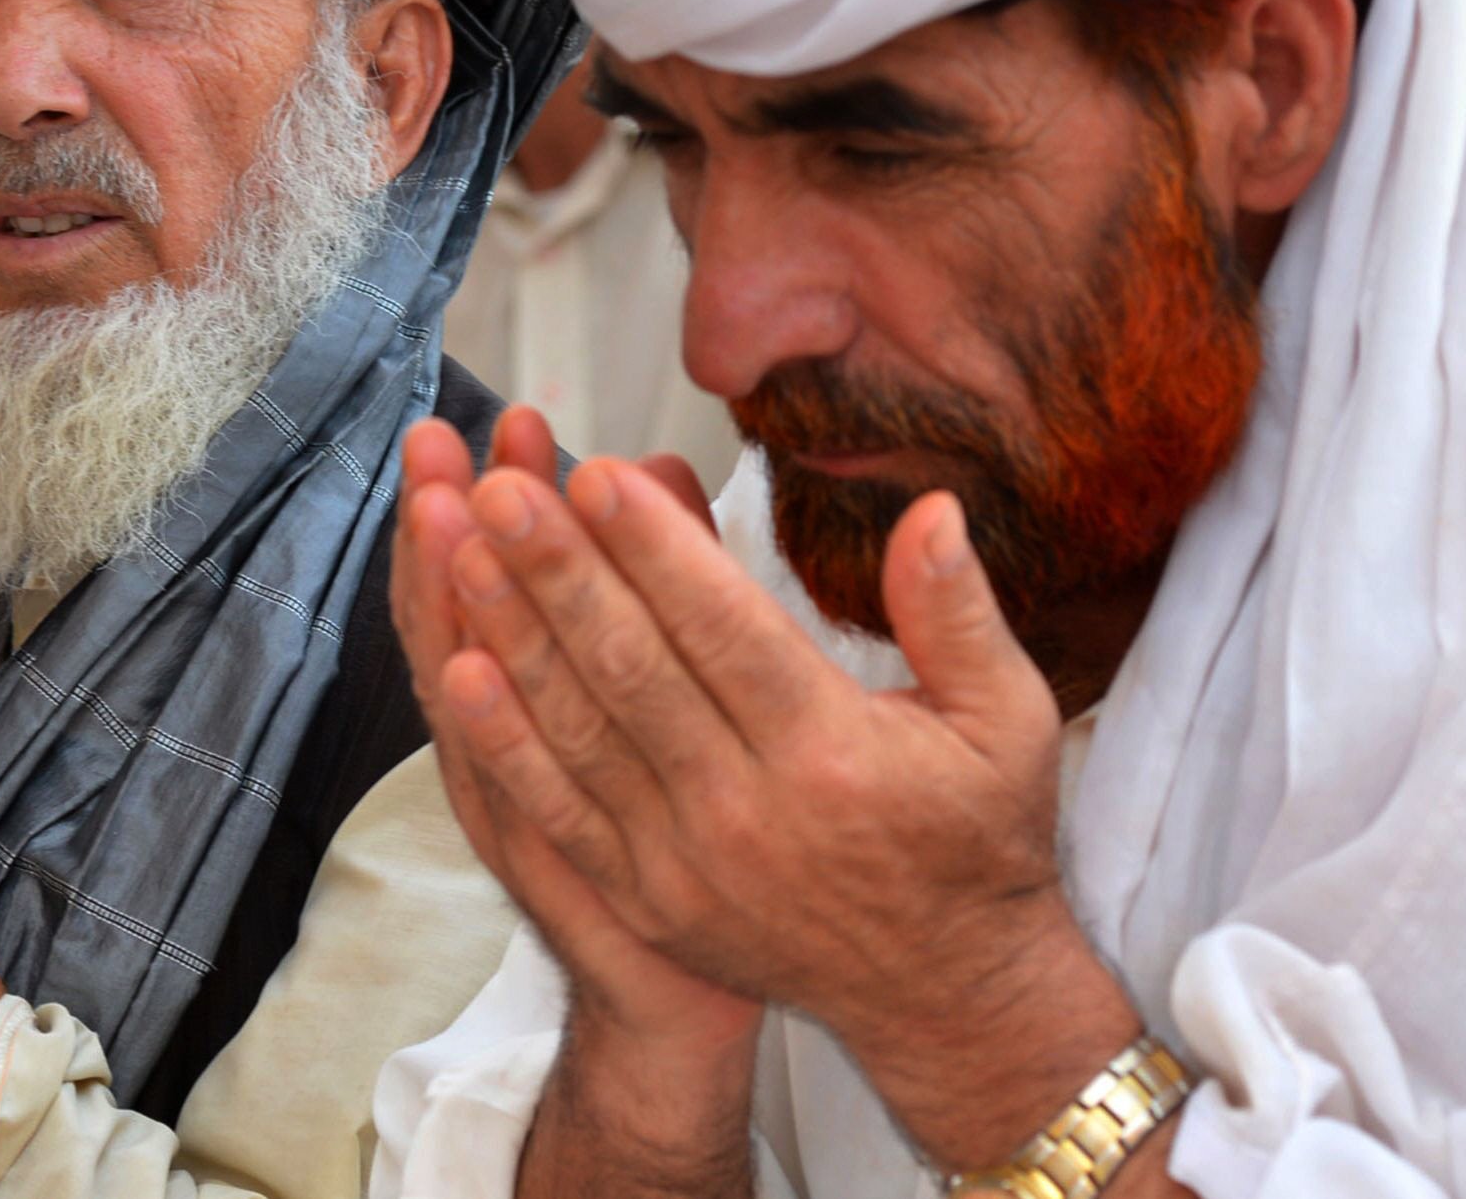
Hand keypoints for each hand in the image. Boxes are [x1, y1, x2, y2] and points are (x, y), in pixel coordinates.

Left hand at [401, 405, 1134, 1166]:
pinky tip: (458, 671)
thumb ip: (960, 611)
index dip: (656, 549)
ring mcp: (685, 861)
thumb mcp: (1008, 722)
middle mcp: (748, 809)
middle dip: (557, 571)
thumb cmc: (973, 836)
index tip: (596, 473)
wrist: (942, 993)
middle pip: (633, 669)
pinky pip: (559, 809)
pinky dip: (506, 741)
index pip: (725, 631)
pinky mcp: (645, 898)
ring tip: (458, 547)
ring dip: (512, 635)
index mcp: (833, 751)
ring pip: (582, 730)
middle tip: (497, 488)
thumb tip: (932, 506)